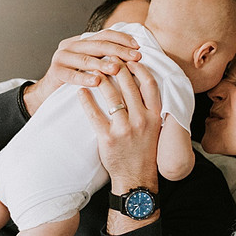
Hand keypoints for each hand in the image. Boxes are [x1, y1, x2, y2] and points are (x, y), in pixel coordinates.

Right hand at [24, 29, 141, 114]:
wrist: (48, 95)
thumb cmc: (77, 82)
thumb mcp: (92, 66)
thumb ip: (106, 58)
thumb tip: (135, 54)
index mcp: (81, 41)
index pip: (104, 34)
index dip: (122, 39)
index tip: (138, 47)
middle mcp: (70, 46)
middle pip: (98, 45)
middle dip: (119, 51)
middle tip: (135, 57)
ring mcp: (61, 57)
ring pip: (86, 59)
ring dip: (103, 64)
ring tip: (117, 69)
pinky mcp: (55, 72)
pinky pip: (72, 75)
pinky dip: (85, 78)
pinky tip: (97, 82)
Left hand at [79, 61, 161, 231]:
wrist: (136, 178)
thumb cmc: (143, 151)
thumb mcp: (153, 128)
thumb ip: (149, 108)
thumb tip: (140, 84)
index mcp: (154, 116)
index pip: (150, 84)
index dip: (140, 68)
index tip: (130, 59)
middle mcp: (142, 120)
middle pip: (129, 85)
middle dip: (117, 67)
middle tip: (107, 58)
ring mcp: (125, 129)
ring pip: (112, 95)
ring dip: (101, 79)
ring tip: (93, 69)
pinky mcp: (109, 138)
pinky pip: (95, 114)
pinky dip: (86, 100)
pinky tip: (80, 91)